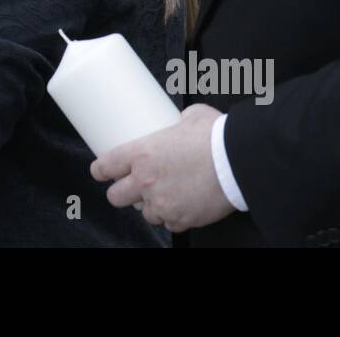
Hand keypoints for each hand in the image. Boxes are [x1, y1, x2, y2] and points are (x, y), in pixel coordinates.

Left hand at [89, 104, 234, 232]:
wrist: (239, 162)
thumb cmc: (216, 136)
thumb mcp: (191, 116)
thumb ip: (177, 121)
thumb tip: (179, 120)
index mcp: (141, 154)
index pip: (105, 166)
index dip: (100, 170)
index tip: (101, 171)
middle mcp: (145, 181)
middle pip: (116, 197)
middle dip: (121, 193)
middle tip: (131, 187)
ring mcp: (162, 203)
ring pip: (145, 213)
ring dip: (151, 205)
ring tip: (165, 196)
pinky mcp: (181, 219)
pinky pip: (170, 223)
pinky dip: (174, 216)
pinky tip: (182, 206)